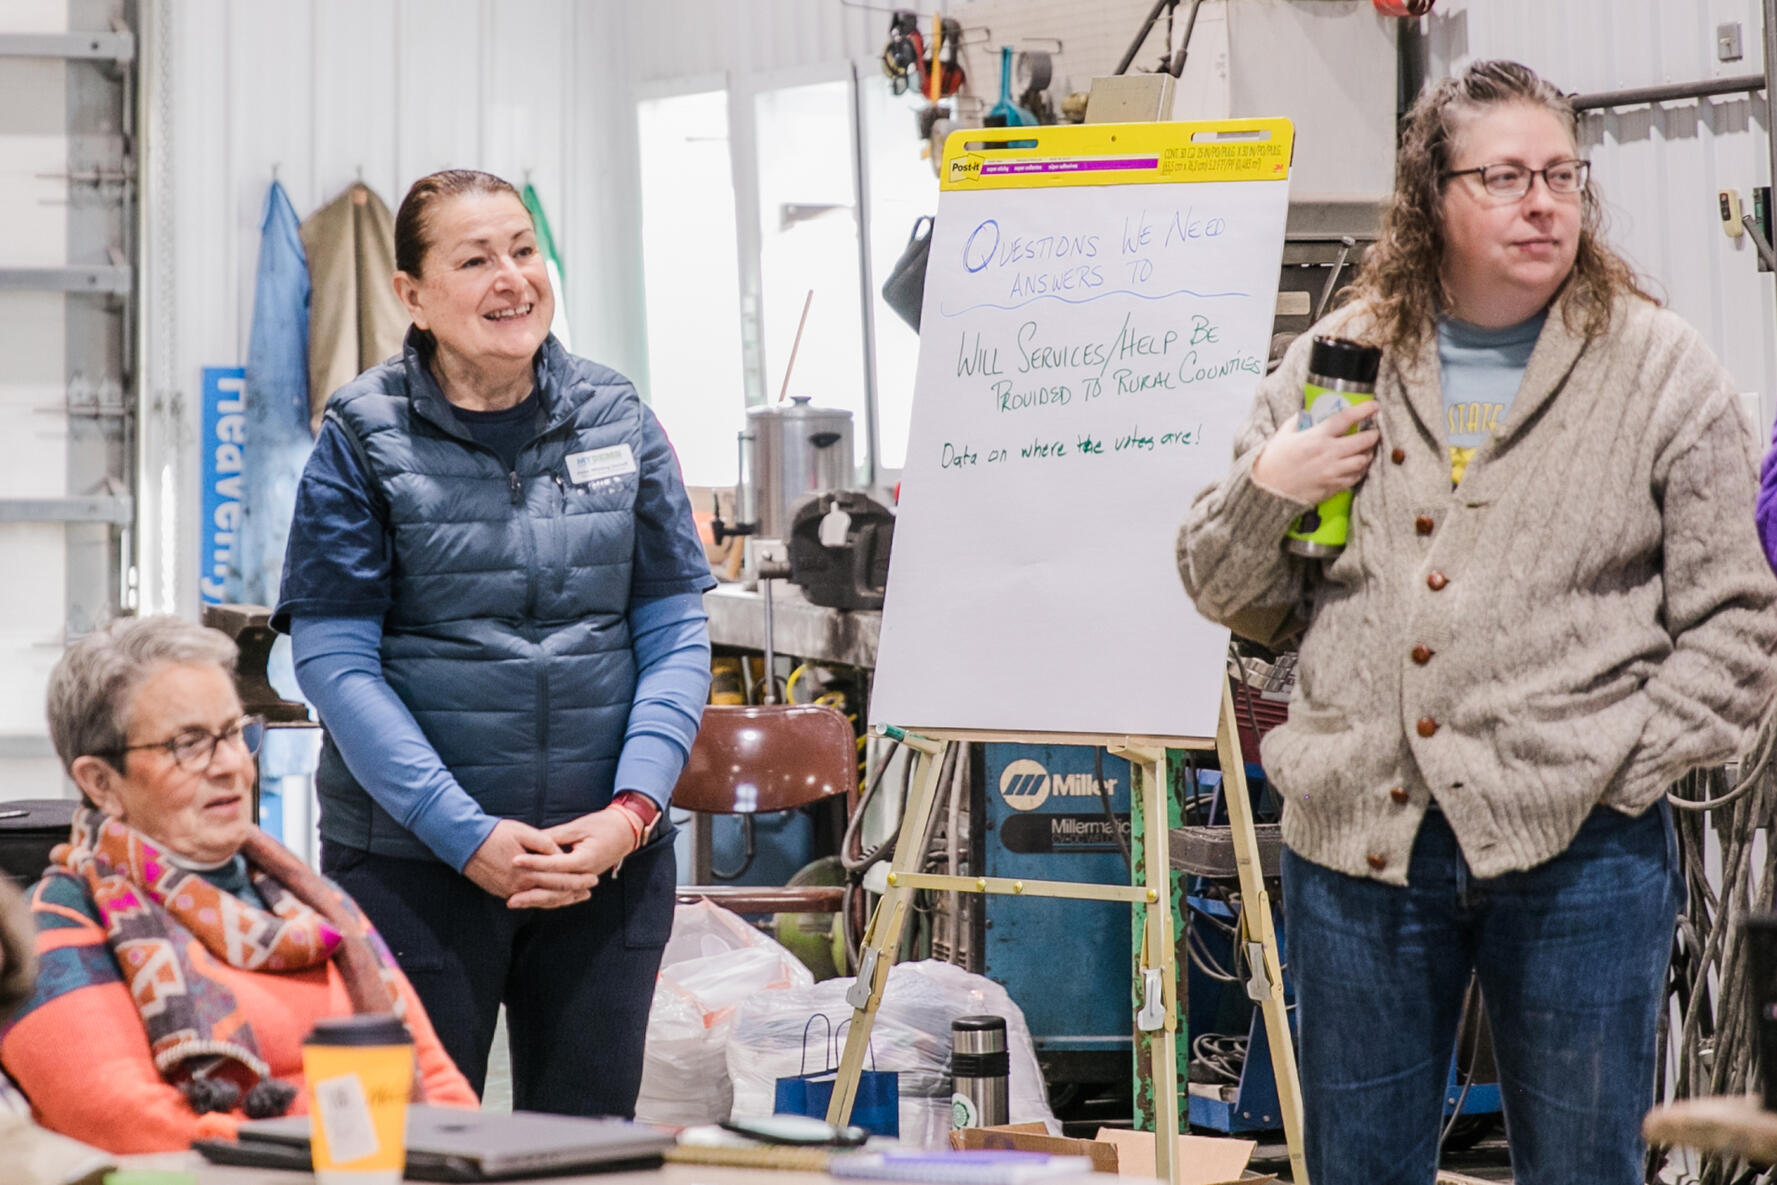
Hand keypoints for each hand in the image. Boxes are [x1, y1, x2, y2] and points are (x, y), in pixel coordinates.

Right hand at [462, 819, 596, 907]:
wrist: (463, 842)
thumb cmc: (494, 833)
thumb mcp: (523, 832)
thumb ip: (545, 844)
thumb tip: (560, 852)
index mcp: (527, 872)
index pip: (559, 879)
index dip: (578, 880)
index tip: (593, 879)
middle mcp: (519, 887)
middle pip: (553, 893)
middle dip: (573, 892)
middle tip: (590, 889)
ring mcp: (509, 892)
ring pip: (541, 900)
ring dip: (560, 899)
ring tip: (576, 896)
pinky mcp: (502, 892)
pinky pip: (528, 900)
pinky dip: (543, 899)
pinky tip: (552, 896)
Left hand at [508, 809, 638, 910]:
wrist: (625, 832)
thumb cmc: (603, 825)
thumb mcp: (578, 826)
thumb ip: (554, 836)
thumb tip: (531, 842)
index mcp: (586, 859)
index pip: (555, 864)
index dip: (534, 862)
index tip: (514, 860)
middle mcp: (586, 874)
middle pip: (555, 887)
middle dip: (531, 891)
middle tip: (509, 894)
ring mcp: (585, 880)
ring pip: (558, 896)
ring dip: (536, 900)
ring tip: (514, 902)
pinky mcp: (582, 881)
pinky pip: (563, 895)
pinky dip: (547, 899)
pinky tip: (530, 902)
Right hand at [1250, 403, 1380, 503]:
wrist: (1267, 489)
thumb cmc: (1273, 461)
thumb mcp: (1283, 434)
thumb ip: (1299, 420)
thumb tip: (1310, 411)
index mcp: (1316, 437)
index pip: (1346, 419)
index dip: (1363, 410)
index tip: (1374, 406)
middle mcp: (1328, 454)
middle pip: (1362, 441)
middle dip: (1372, 435)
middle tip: (1374, 432)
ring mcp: (1332, 472)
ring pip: (1362, 461)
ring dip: (1367, 454)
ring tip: (1366, 450)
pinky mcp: (1332, 487)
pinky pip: (1355, 478)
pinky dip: (1360, 470)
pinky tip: (1357, 466)